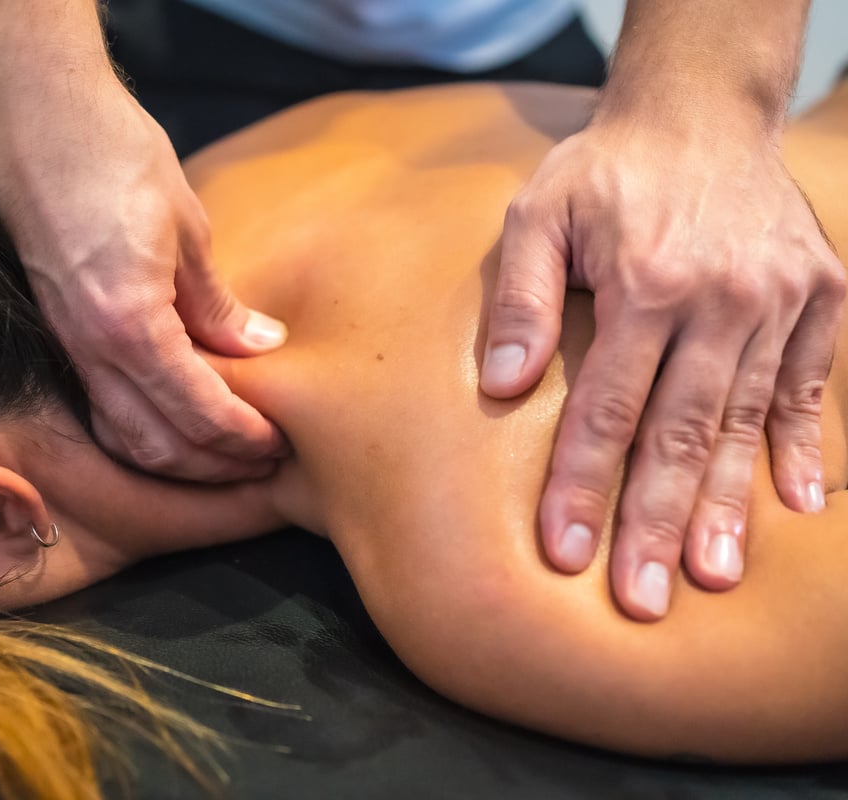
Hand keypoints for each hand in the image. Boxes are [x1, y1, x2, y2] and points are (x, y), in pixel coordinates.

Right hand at [0, 80, 288, 480]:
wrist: (35, 115)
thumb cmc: (112, 155)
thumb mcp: (187, 227)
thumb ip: (217, 303)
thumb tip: (260, 346)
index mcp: (128, 323)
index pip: (195, 411)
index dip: (240, 437)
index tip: (277, 444)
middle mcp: (89, 347)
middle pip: (157, 444)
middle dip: (213, 464)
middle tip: (261, 463)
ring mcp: (65, 343)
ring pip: (121, 437)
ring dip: (176, 458)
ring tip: (224, 454)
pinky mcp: (56, 331)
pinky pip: (100, 406)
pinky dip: (140, 431)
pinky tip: (174, 424)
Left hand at [481, 118, 844, 620]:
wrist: (702, 114)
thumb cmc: (604, 173)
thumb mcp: (540, 213)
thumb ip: (520, 297)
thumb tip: (500, 384)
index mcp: (646, 280)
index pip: (608, 406)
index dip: (584, 484)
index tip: (564, 553)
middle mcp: (722, 298)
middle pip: (683, 431)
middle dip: (658, 521)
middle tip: (642, 598)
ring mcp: (779, 300)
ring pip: (747, 420)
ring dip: (729, 503)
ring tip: (712, 575)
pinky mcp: (821, 296)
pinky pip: (811, 384)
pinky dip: (804, 446)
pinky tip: (798, 506)